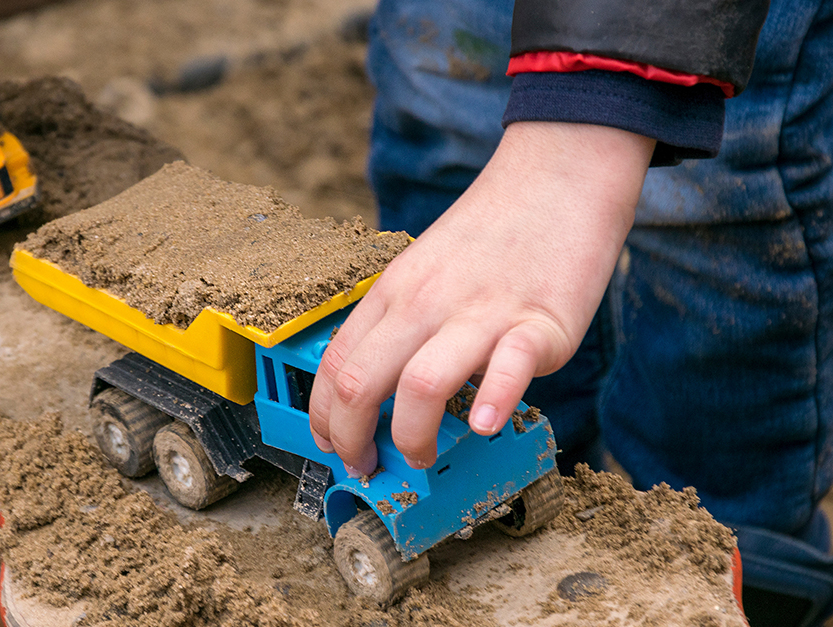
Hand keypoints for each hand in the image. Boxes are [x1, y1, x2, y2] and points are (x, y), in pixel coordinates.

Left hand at [308, 121, 654, 475]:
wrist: (556, 177)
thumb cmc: (490, 234)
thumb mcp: (423, 271)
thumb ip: (402, 323)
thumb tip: (382, 388)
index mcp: (394, 294)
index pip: (335, 365)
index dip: (324, 418)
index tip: (332, 445)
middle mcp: (426, 304)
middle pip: (360, 384)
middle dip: (352, 441)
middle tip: (369, 467)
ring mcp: (481, 313)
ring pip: (420, 387)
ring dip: (413, 439)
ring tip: (424, 456)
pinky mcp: (539, 323)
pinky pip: (508, 367)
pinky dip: (492, 402)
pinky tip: (484, 424)